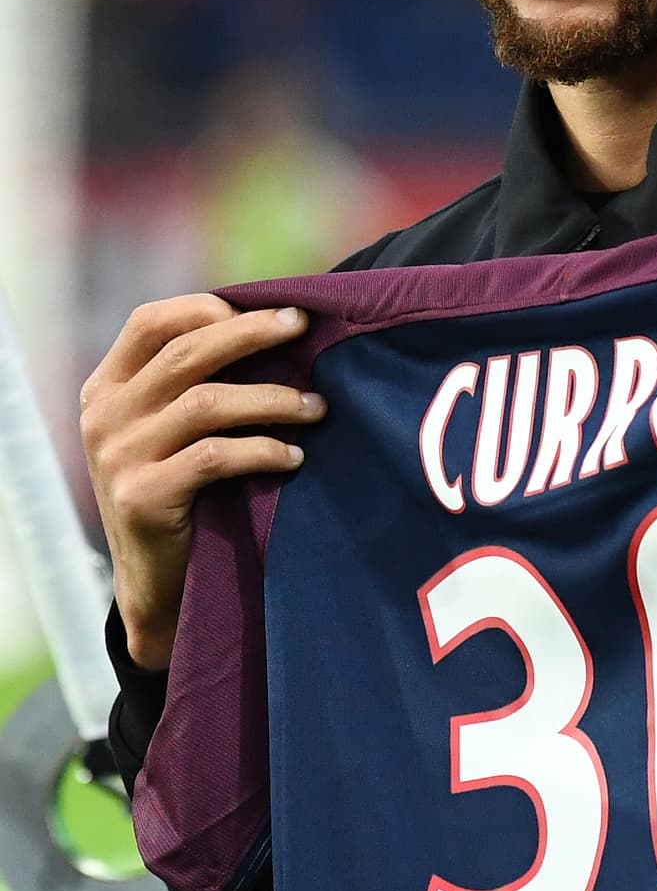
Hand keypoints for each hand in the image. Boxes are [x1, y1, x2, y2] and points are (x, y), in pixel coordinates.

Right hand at [80, 295, 325, 670]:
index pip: (149, 322)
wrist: (156, 582)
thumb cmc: (181, 491)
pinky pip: (215, 457)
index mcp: (106, 388)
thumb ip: (193, 382)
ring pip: (206, 403)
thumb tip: (273, 326)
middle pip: (185, 354)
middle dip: (252, 334)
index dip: (206, 308)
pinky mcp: (143, 497)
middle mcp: (105, 416)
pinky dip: (263, 450)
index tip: (268, 310)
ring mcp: (119, 456)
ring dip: (272, 399)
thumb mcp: (169, 430)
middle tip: (304, 328)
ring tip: (317, 408)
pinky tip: (295, 457)